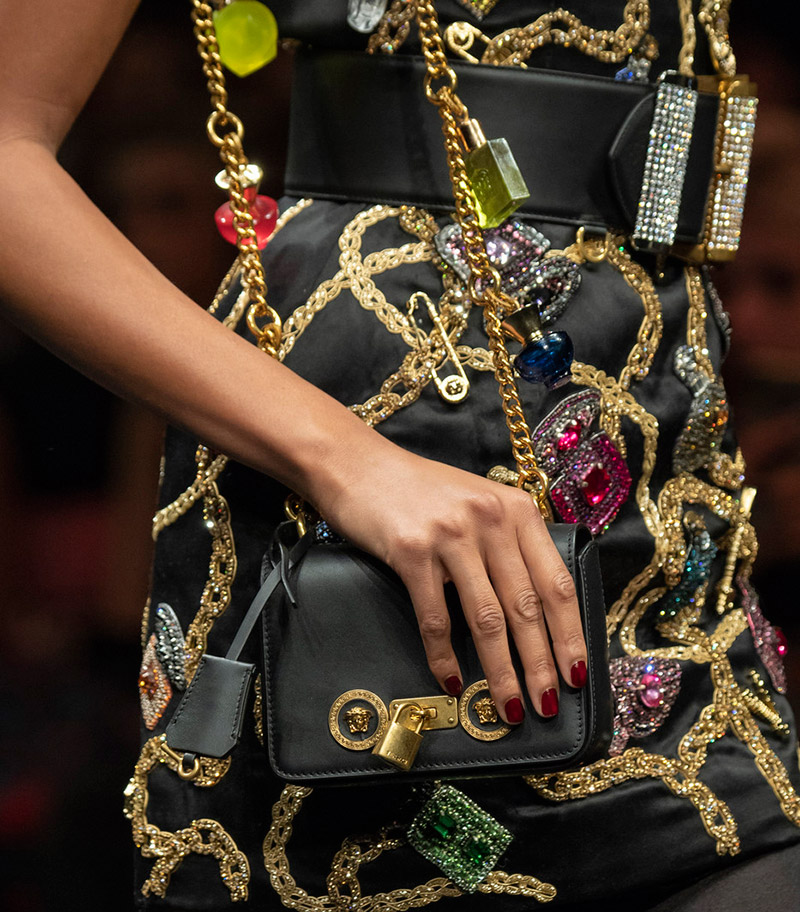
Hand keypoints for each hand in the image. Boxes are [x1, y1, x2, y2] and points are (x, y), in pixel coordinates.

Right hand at [319, 445, 587, 723]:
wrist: (358, 464)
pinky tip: (451, 680)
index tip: (578, 672)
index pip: (556, 582)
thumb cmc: (420, 490)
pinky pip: (435, 616)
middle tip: (549, 705)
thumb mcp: (478, 504)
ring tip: (511, 708)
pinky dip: (444, 655)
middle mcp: (491, 520)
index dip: (570, 633)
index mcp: (516, 510)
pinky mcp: (412, 551)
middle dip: (541, 664)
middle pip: (527, 607)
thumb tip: (533, 612)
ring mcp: (451, 535)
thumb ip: (507, 544)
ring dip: (502, 671)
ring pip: (487, 619)